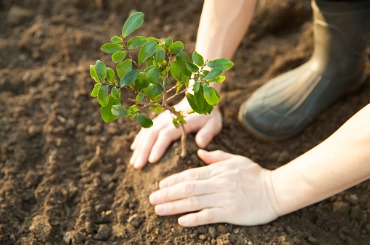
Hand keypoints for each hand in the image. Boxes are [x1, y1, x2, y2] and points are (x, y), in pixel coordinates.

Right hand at [130, 99, 221, 168]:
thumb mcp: (213, 123)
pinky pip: (146, 129)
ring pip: (146, 133)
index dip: (158, 147)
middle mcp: (167, 119)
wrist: (199, 98)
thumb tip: (200, 144)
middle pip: (152, 135)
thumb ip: (207, 133)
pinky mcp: (158, 120)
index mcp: (180, 122)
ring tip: (133, 163)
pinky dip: (139, 139)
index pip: (166, 135)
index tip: (151, 161)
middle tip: (137, 166)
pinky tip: (134, 149)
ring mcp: (161, 119)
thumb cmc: (208, 115)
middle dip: (143, 151)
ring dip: (139, 148)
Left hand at [149, 149, 278, 226]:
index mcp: (217, 171)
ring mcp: (224, 198)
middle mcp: (218, 184)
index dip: (174, 180)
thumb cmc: (255, 174)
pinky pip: (209, 215)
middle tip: (151, 199)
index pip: (191, 174)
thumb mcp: (236, 160)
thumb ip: (216, 157)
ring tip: (158, 209)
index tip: (160, 185)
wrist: (276, 190)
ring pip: (194, 202)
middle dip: (167, 194)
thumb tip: (199, 152)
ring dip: (174, 206)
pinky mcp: (231, 212)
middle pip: (188, 188)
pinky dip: (194, 218)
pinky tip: (181, 221)